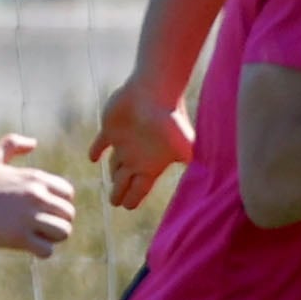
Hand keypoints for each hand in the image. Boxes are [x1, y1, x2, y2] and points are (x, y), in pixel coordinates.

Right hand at [0, 134, 74, 255]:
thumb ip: (11, 144)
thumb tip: (33, 142)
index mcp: (34, 179)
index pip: (67, 193)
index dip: (59, 201)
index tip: (43, 207)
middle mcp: (37, 197)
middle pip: (68, 214)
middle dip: (57, 220)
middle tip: (39, 224)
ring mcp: (29, 218)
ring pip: (63, 232)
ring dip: (52, 236)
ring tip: (37, 235)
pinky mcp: (19, 238)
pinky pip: (47, 250)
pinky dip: (41, 251)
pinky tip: (28, 246)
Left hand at [89, 79, 191, 208]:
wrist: (155, 91)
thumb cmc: (170, 118)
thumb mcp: (184, 146)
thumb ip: (191, 164)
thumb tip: (208, 180)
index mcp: (151, 164)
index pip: (140, 188)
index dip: (133, 198)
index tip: (128, 208)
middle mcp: (138, 157)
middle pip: (126, 181)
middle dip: (121, 193)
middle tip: (117, 204)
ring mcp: (124, 143)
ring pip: (115, 165)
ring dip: (113, 175)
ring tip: (111, 184)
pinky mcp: (111, 129)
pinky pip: (100, 144)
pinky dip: (96, 151)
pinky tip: (92, 158)